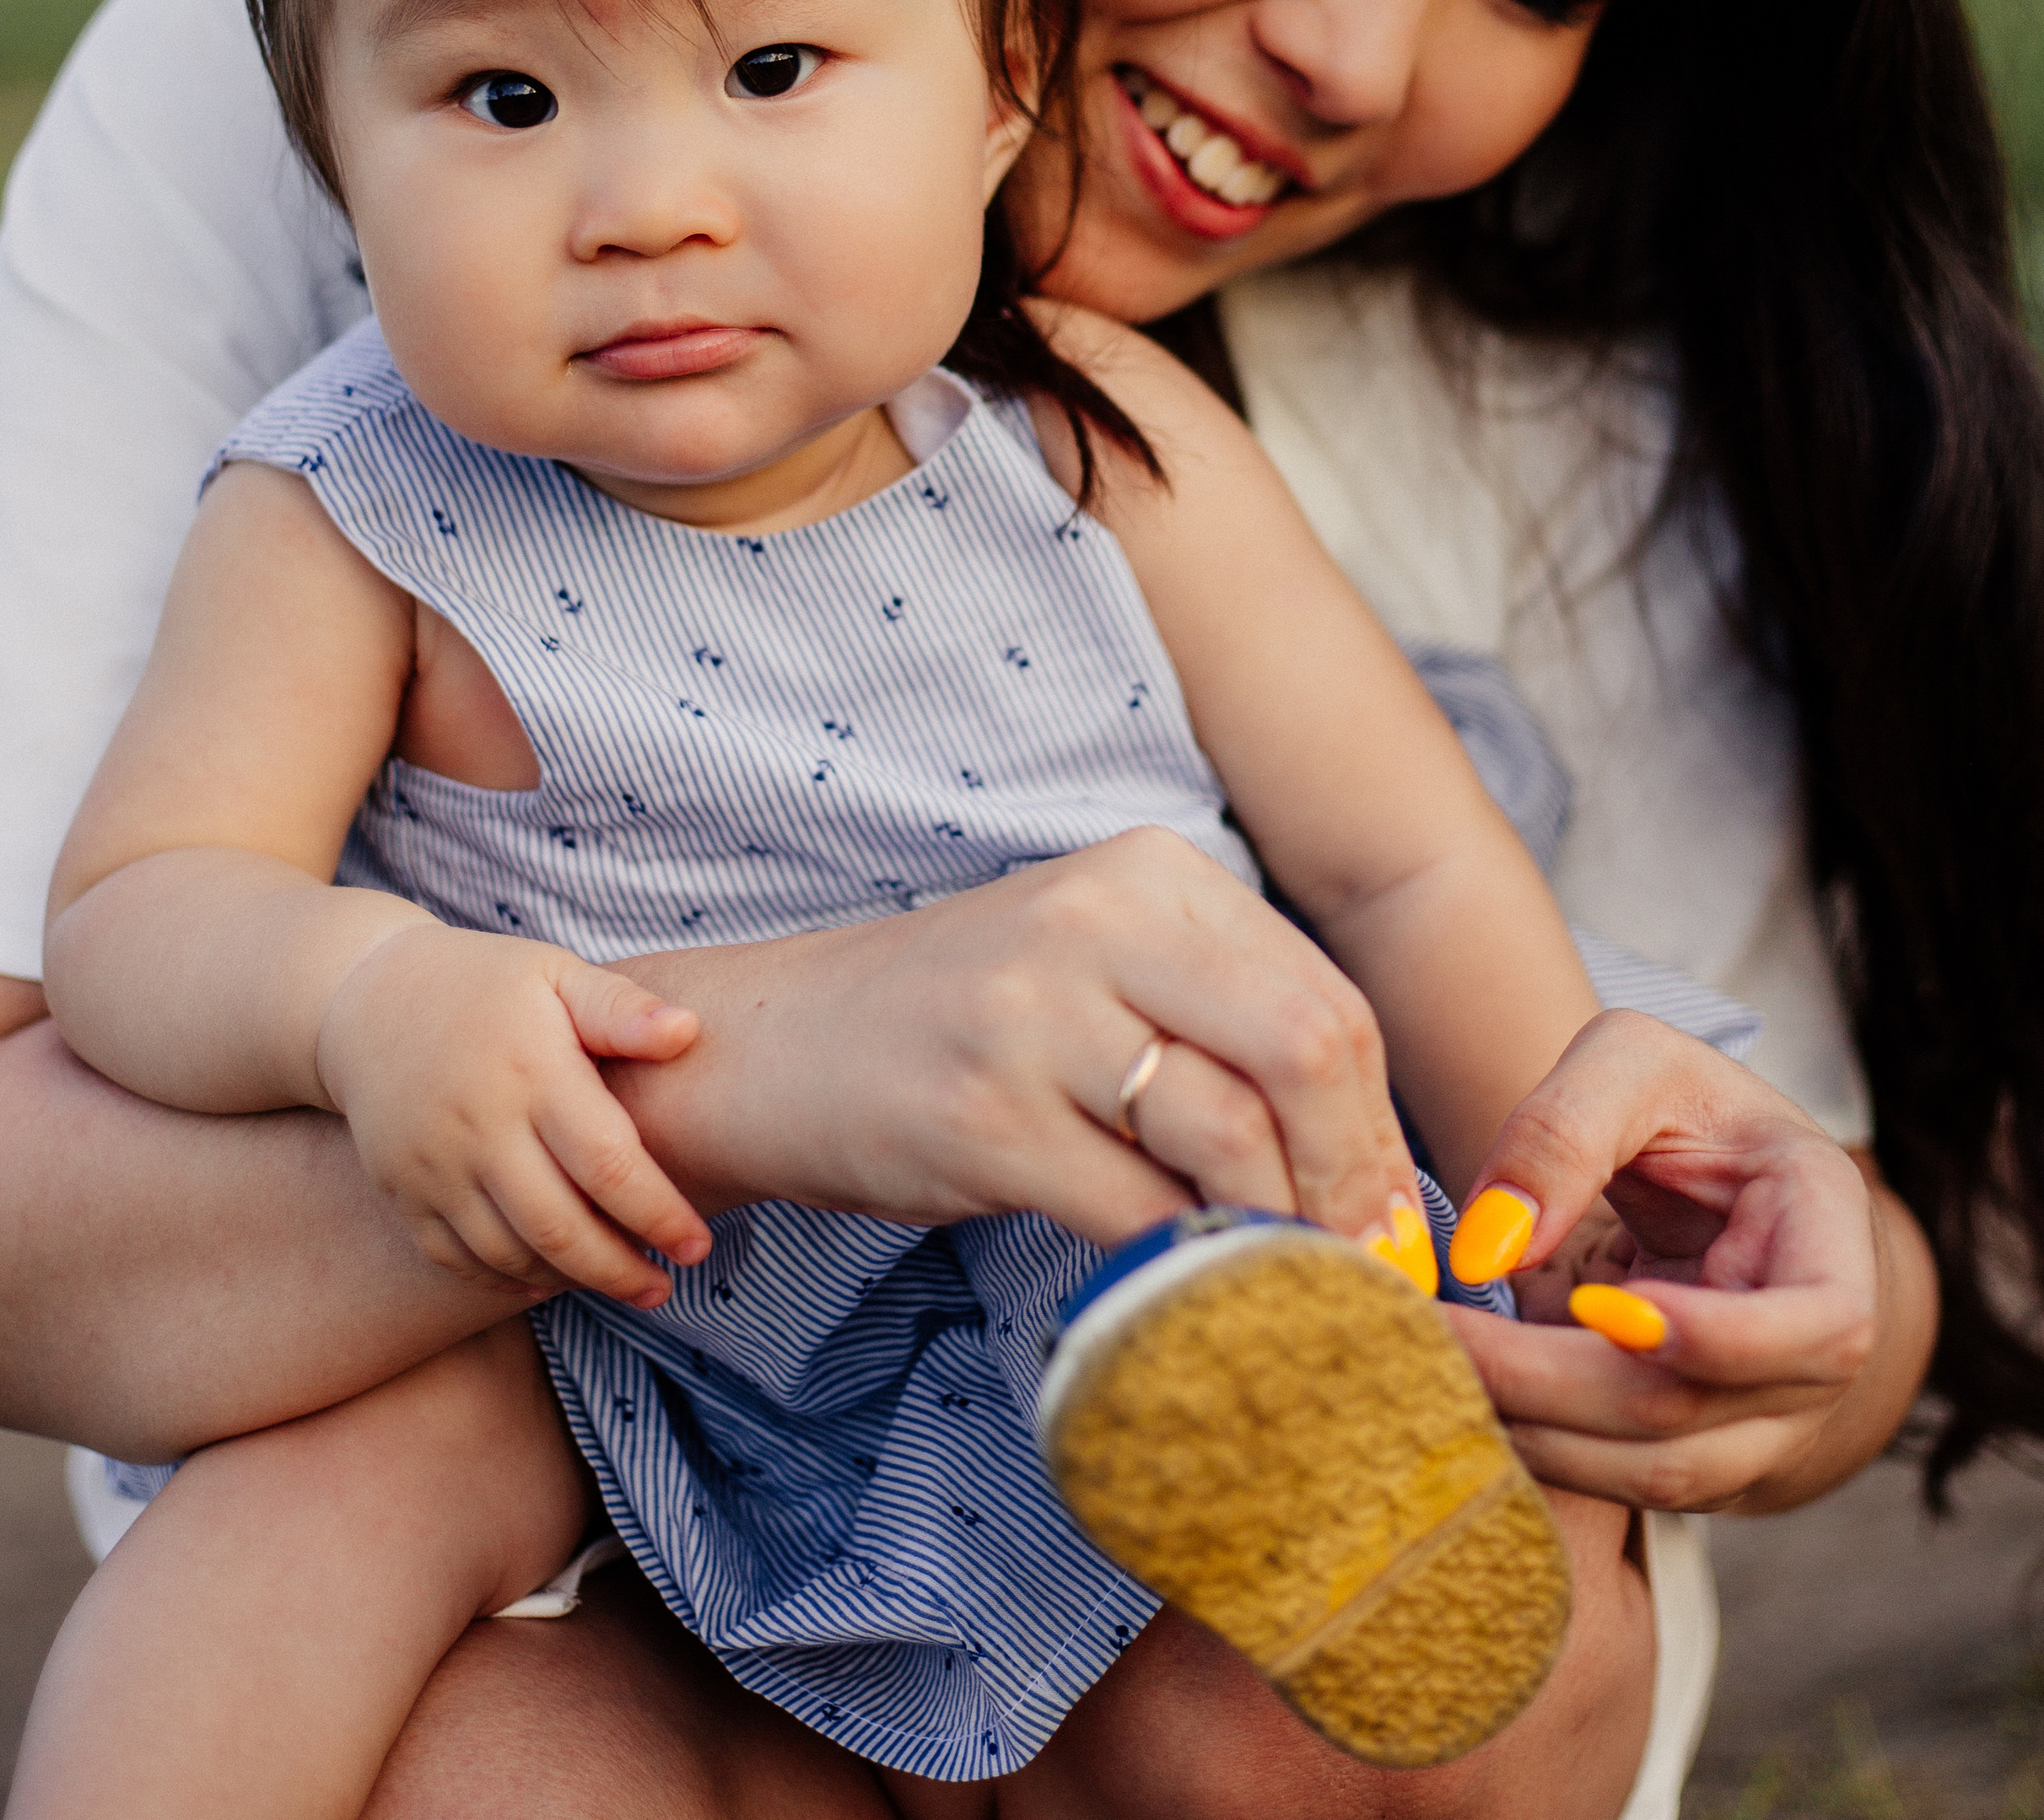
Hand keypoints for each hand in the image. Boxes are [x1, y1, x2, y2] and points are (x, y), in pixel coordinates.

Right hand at [316, 927, 711, 1305]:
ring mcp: (434, 1166)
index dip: (659, 1215)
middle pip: (560, 1228)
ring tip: (621, 1285)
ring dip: (570, 1281)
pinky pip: (455, 1259)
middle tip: (664, 1289)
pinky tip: (547, 1281)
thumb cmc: (487, 983)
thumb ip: (620, 1007)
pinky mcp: (403, 1191)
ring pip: (509, 1254)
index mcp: (533, 1071)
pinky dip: (504, 1281)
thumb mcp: (555, 973)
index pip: (607, 1164)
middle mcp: (480, 1126)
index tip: (696, 1246)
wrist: (370, 999)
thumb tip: (689, 1032)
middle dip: (620, 1271)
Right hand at [612, 828, 1430, 1262]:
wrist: (785, 1044)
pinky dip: (1187, 1274)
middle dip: (1356, 1185)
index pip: (1326, 1001)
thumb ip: (1225, 1028)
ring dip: (1281, 1240)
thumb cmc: (969, 1023)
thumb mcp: (1105, 973)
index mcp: (1150, 874)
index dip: (1381, 1133)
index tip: (1394, 1231)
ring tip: (1290, 1300)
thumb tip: (1373, 1179)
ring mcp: (1034, 1015)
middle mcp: (1097, 921)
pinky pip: (1136, 1213)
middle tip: (1366, 1279)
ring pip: (1230, 1137)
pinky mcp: (984, 1116)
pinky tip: (1194, 1303)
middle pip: (1306, 1050)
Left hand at [1438, 1011, 1930, 1510]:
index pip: (1820, 1326)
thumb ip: (1562, 1131)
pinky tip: (1470, 1397)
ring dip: (1538, 1433)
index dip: (1721, 1339)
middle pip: (1700, 1415)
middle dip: (1556, 1387)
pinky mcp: (1704, 1453)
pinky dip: (1544, 1451)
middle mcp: (1814, 1356)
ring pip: (1658, 1473)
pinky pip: (1627, 1482)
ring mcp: (1766, 1422)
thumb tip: (1491, 1246)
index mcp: (1827, 1237)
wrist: (1710, 1170)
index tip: (1601, 1304)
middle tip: (1439, 1337)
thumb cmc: (1685, 1106)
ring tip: (1436, 1367)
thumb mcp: (1632, 1061)